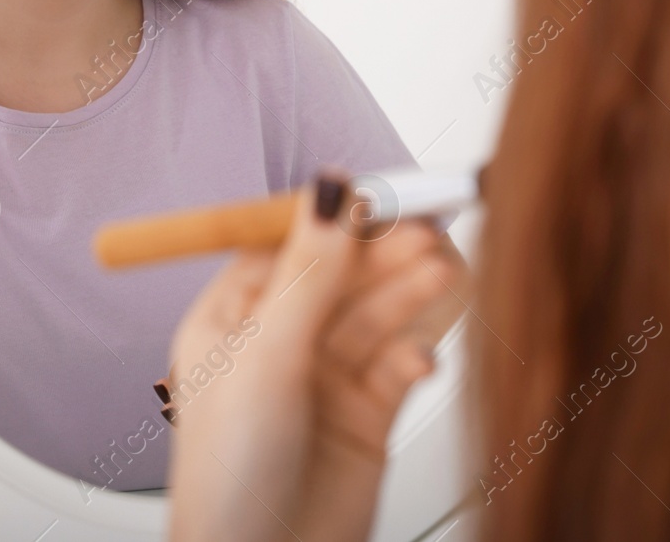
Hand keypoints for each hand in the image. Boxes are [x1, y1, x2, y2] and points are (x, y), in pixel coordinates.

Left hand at [164, 169, 455, 541]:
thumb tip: (327, 192)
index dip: (336, 219)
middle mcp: (277, 344)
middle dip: (383, 254)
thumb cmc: (228, 477)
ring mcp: (324, 379)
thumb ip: (306, 275)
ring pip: (375, 316)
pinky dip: (415, 354)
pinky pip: (398, 365)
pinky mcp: (366, 416)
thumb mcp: (263, 357)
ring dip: (406, 295)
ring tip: (440, 272)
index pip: (289, 245)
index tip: (381, 193)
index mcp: (230, 319)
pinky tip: (421, 358)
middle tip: (427, 230)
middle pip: (342, 277)